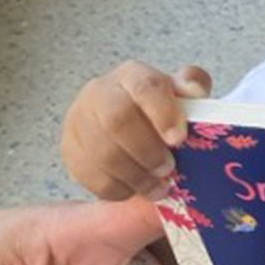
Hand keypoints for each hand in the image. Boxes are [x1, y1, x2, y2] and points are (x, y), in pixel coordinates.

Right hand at [62, 60, 211, 198]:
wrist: (126, 124)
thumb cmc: (159, 110)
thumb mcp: (181, 94)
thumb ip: (193, 85)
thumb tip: (194, 89)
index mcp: (132, 76)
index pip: (144, 87)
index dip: (163, 113)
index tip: (178, 139)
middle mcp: (100, 93)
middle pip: (117, 121)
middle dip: (147, 151)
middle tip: (168, 168)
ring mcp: (79, 121)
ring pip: (103, 153)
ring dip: (136, 176)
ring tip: (159, 186)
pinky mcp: (70, 150)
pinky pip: (90, 176)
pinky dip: (118, 188)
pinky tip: (136, 188)